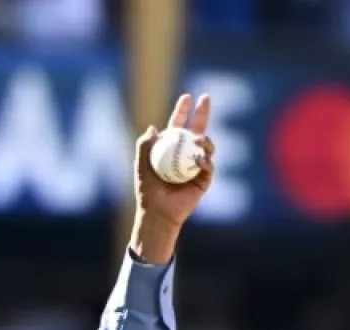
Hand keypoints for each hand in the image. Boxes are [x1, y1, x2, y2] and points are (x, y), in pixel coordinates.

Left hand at [130, 93, 215, 263]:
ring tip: (200, 139)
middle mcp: (185, 154)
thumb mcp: (141, 165)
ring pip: (206, 147)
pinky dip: (205, 162)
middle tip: (205, 99)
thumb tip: (152, 128)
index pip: (178, 125)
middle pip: (197, 129)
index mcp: (171, 148)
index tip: (186, 97)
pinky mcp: (203, 180)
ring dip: (206, 139)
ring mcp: (196, 166)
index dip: (182, 111)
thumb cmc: (147, 190)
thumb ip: (144, 146)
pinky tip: (200, 159)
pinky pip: (208, 167)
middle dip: (202, 113)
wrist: (157, 212)